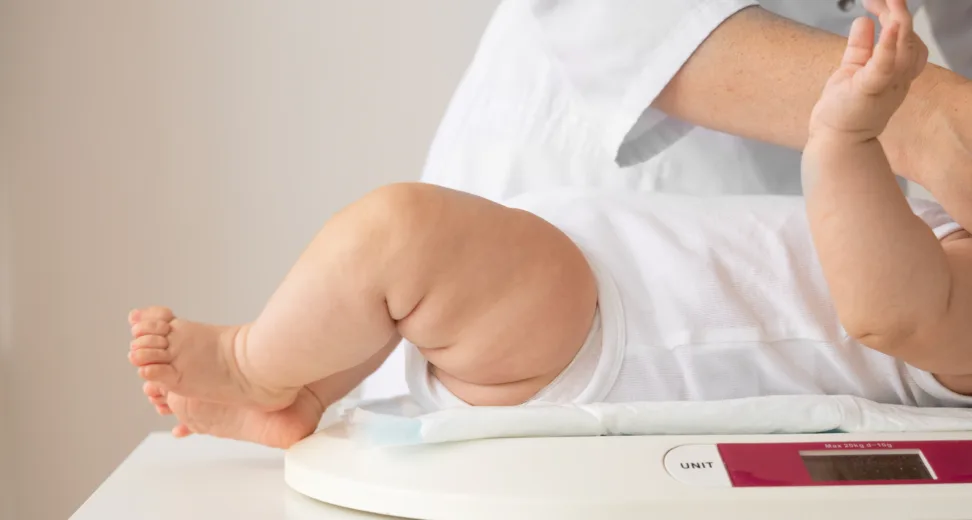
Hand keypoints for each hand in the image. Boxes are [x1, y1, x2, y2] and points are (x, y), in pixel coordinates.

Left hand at [809, 0, 928, 141]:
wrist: (833, 140)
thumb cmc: (844, 110)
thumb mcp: (854, 70)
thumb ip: (861, 47)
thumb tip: (863, 20)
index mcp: (895, 70)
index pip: (905, 36)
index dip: (894, 14)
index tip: (876, 0)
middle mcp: (897, 76)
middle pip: (907, 37)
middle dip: (897, 10)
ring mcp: (886, 84)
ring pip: (902, 47)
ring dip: (896, 20)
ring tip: (888, 0)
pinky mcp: (869, 90)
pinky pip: (883, 67)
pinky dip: (886, 47)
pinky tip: (886, 27)